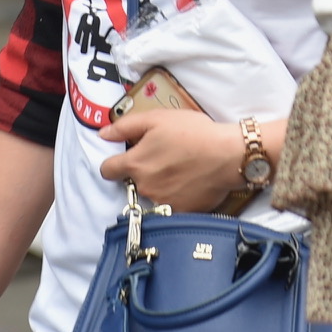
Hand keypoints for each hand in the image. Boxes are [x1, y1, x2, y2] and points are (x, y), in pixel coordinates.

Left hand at [96, 109, 244, 212]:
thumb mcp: (157, 119)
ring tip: (180, 170)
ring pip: (152, 194)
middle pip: (132, 182)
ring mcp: (162, 202)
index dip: (113, 163)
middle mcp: (144, 187)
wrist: (228, 155)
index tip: (124, 159)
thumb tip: (102, 134)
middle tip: (163, 159)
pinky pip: (171, 205)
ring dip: (159, 184)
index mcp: (135, 163)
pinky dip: (176, 196)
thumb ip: (126, 126)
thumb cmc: (193, 132)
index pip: (107, 170)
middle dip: (142, 171)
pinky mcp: (181, 212)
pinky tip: (189, 183)